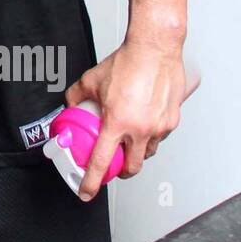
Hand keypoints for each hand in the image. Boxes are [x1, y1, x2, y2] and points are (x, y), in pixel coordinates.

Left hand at [64, 38, 190, 198]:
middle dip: (120, 172)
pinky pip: (159, 137)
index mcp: (117, 123)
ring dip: (137, 153)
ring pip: (147, 153)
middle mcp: (139, 129)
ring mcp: (158, 127)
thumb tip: (71, 105)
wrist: (154, 49)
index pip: (101, 161)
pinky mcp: (171, 121)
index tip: (86, 191)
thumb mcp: (91, 80)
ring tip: (128, 142)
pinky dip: (150, 135)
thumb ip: (77, 96)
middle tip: (113, 167)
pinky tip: (143, 124)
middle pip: (131, 167)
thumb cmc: (127, 62)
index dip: (91, 181)